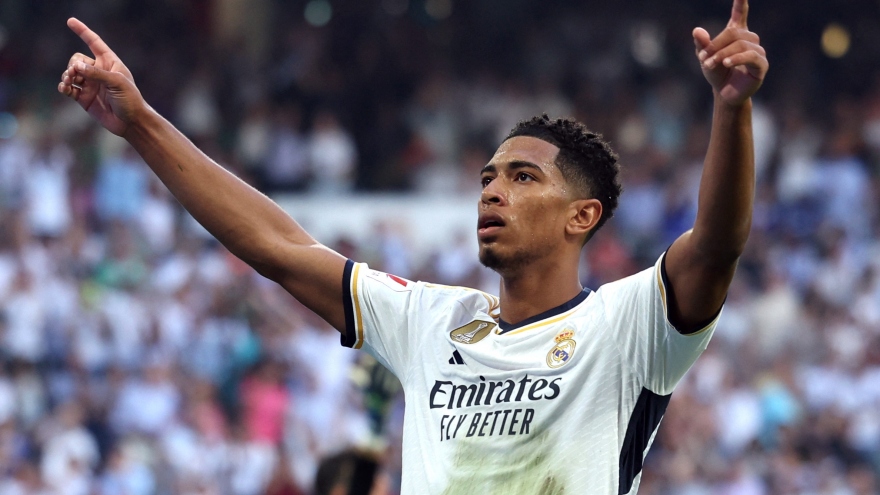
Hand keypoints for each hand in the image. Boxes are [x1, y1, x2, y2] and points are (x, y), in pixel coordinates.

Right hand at [57, 18, 144, 135]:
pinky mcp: (83, 97)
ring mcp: (90, 84)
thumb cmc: (130, 100)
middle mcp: (98, 72)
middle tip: (75, 75)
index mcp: (110, 63)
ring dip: (67, 75)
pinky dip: (64, 87)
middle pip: (77, 59)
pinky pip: (68, 88)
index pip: (94, 43)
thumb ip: (97, 73)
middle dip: (73, 65)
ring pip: (70, 73)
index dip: (83, 31)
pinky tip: (65, 88)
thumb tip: (76, 66)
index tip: (70, 21)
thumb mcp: (117, 83)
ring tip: (68, 82)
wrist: (130, 122)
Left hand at [693, 0, 767, 105]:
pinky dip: (737, 58)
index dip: (741, 3)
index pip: (740, 14)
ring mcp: (758, 52)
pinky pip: (751, 56)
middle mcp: (750, 40)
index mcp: (737, 34)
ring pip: (741, 45)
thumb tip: (697, 30)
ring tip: (710, 64)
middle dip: (716, 45)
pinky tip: (726, 64)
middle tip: (703, 58)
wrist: (724, 94)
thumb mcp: (705, 58)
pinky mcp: (762, 65)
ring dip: (722, 54)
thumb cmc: (716, 73)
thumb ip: (702, 44)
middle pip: (734, 33)